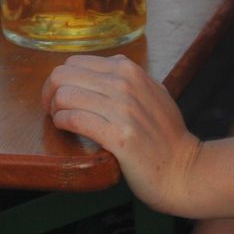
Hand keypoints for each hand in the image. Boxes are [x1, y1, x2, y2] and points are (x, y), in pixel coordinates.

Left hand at [42, 54, 202, 214]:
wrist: (184, 170)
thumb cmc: (165, 135)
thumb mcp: (150, 92)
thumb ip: (123, 78)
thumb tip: (88, 72)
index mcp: (128, 69)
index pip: (74, 62)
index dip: (60, 80)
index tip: (59, 97)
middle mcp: (125, 83)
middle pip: (63, 75)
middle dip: (49, 92)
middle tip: (52, 109)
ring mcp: (123, 109)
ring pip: (65, 95)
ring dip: (54, 109)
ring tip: (60, 120)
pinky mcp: (120, 136)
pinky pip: (74, 119)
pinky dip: (62, 123)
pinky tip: (66, 129)